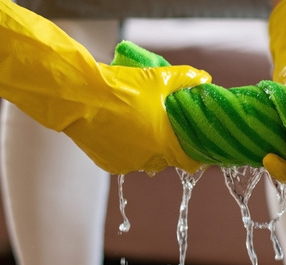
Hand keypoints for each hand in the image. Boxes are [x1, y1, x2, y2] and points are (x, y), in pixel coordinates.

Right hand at [0, 0, 209, 174]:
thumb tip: (205, 78)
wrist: (80, 96)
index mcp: (165, 143)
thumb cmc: (122, 86)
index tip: (197, 148)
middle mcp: (148, 159)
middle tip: (164, 129)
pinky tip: (122, 131)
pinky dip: (126, 149)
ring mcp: (128, 163)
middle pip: (166, 159)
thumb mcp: (158, 78)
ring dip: (146, 148)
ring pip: (145, 160)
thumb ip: (185, 79)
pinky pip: (124, 159)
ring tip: (140, 126)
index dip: (196, 156)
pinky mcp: (109, 164)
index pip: (190, 161)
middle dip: (168, 147)